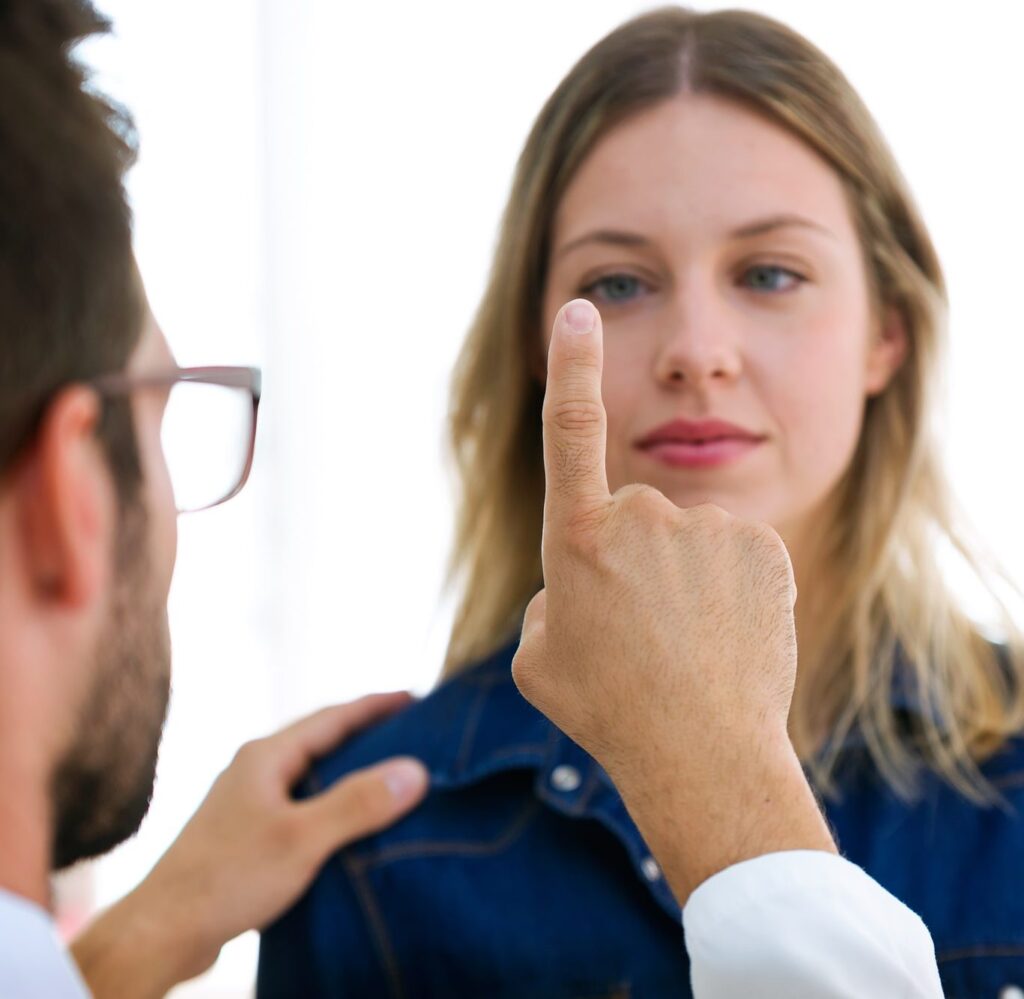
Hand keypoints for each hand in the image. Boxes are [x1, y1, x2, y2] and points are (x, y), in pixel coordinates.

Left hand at [72, 693, 427, 997]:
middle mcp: (255, 768)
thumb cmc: (227, 878)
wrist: (162, 931)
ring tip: (388, 774)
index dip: (375, 705)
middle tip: (411, 733)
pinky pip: (301, 802)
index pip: (332, 716)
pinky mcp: (246, 833)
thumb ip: (357, 803)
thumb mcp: (302, 839)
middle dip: (366, 733)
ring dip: (348, 768)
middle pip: (321, 739)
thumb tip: (415, 770)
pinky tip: (348, 823)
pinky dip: (331, 801)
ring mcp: (248, 801)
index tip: (414, 699)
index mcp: (266, 756)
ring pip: (310, 773)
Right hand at [512, 298, 834, 901]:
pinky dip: (728, 583)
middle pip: (632, 517)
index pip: (571, 431)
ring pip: (685, 537)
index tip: (579, 311)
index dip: (574, 366)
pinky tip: (726, 633)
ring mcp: (708, 530)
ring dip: (681, 577)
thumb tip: (582, 578)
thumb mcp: (539, 656)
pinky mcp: (762, 547)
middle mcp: (643, 517)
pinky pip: (733, 551)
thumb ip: (553, 597)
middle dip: (630, 560)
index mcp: (578, 537)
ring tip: (684, 644)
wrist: (702, 754)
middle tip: (639, 633)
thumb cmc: (606, 709)